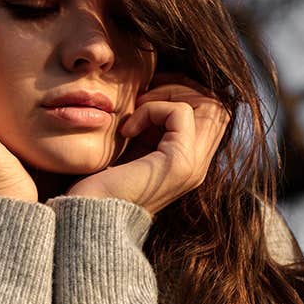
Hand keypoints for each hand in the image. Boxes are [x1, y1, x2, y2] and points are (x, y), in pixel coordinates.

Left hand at [66, 73, 229, 213]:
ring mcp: (192, 166)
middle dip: (181, 88)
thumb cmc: (99, 184)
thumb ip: (150, 127)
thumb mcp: (131, 147)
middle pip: (217, 105)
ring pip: (209, 104)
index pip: (213, 112)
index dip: (185, 92)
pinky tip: (128, 130)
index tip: (147, 94)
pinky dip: (153, 109)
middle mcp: (198, 166)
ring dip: (170, 95)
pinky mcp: (179, 163)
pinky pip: (181, 112)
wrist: (86, 216)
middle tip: (145, 96)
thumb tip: (152, 89)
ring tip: (138, 109)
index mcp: (188, 161)